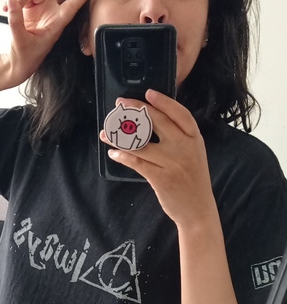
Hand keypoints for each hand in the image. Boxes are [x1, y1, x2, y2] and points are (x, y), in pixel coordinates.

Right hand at [3, 0, 99, 83]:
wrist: (18, 61)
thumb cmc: (26, 56)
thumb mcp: (20, 41)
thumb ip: (15, 20)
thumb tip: (12, 1)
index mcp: (57, 21)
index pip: (73, 4)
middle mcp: (51, 10)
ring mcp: (40, 6)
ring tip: (10, 9)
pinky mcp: (28, 7)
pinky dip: (12, 1)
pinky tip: (6, 9)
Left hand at [101, 90, 216, 227]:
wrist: (198, 210)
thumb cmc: (191, 178)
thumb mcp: (193, 152)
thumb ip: (178, 136)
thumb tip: (150, 117)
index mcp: (195, 138)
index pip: (181, 114)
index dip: (165, 102)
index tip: (148, 92)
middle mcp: (185, 147)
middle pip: (158, 122)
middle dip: (136, 110)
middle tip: (119, 104)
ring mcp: (173, 163)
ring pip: (141, 143)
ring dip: (119, 136)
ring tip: (105, 132)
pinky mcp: (161, 178)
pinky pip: (136, 162)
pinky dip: (122, 155)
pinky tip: (113, 152)